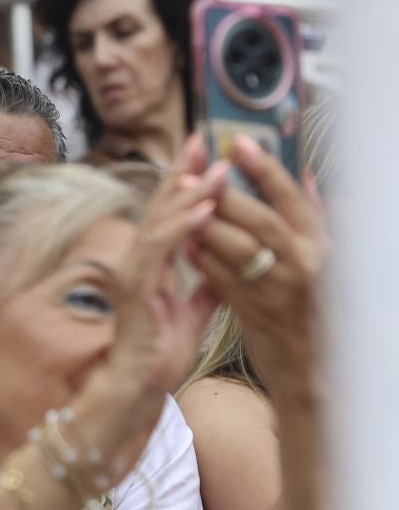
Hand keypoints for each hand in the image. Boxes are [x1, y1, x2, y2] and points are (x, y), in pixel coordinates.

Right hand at [103, 148, 227, 399]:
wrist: (137, 387)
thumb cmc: (160, 355)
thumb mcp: (194, 313)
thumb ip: (206, 285)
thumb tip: (223, 263)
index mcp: (151, 265)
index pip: (167, 214)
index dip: (184, 183)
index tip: (204, 155)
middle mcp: (136, 262)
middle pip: (159, 207)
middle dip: (182, 174)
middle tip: (206, 143)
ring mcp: (133, 274)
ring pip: (159, 223)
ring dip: (189, 196)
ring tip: (216, 173)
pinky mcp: (135, 290)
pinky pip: (159, 251)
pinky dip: (181, 229)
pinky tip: (204, 212)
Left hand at [187, 136, 326, 399]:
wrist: (310, 365)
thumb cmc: (315, 306)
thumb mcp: (326, 259)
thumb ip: (314, 219)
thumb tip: (306, 179)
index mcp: (322, 246)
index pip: (293, 199)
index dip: (265, 169)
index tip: (238, 144)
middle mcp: (303, 265)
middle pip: (260, 220)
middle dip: (225, 194)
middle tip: (197, 173)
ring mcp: (278, 290)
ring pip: (238, 248)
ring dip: (206, 224)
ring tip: (183, 202)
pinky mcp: (253, 313)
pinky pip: (222, 280)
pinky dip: (203, 259)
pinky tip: (186, 244)